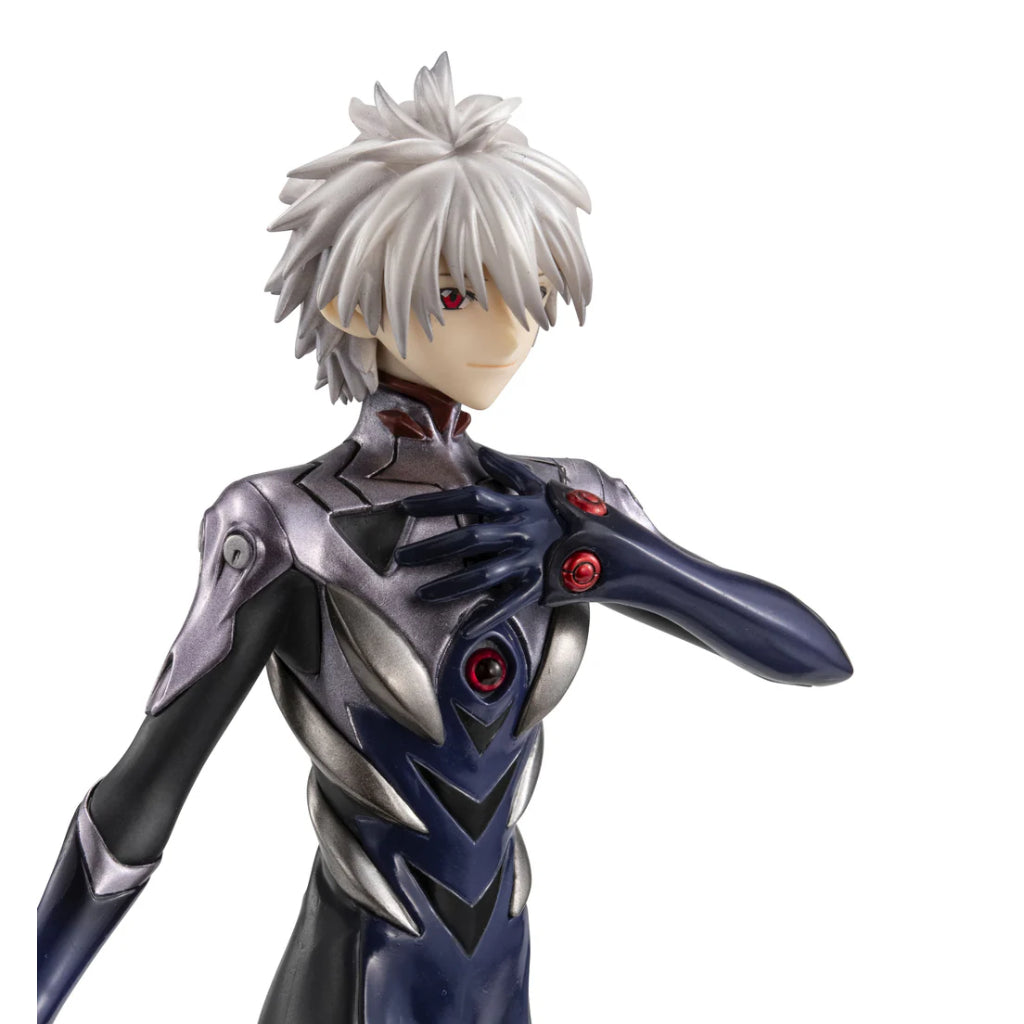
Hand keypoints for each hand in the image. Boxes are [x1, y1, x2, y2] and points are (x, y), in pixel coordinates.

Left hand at [396, 448, 564, 636]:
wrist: (608, 540)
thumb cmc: (565, 512)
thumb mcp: (539, 486)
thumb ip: (508, 471)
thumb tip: (484, 452)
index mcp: (516, 506)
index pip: (470, 497)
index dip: (436, 502)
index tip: (405, 507)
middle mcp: (519, 532)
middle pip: (469, 537)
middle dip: (432, 548)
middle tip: (401, 557)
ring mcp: (529, 560)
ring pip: (483, 574)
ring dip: (450, 585)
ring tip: (422, 594)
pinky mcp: (539, 585)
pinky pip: (509, 604)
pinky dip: (487, 619)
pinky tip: (465, 631)